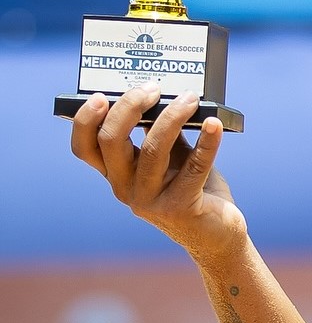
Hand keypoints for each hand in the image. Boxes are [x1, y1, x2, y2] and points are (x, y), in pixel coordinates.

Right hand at [69, 84, 245, 264]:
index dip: (86, 121)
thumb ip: (163, 132)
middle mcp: (125, 189)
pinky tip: (216, 124)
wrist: (217, 234)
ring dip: (173, 117)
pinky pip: (194, 167)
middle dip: (130, 106)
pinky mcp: (180, 207)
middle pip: (111, 141)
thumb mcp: (173, 158)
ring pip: (152, 150)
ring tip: (191, 99)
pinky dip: (207, 142)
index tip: (101, 95)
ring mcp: (150, 201)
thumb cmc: (194, 189)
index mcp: (117, 175)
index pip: (85, 148)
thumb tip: (164, 95)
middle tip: (154, 88)